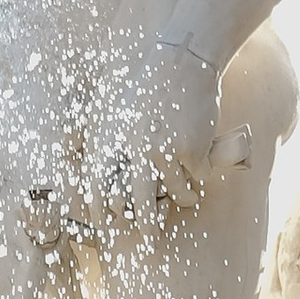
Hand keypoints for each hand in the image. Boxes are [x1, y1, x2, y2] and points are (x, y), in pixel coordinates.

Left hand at [107, 40, 222, 218]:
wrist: (181, 61)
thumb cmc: (147, 87)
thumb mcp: (115, 111)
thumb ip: (109, 145)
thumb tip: (102, 182)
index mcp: (110, 141)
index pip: (98, 190)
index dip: (103, 213)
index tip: (110, 224)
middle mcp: (133, 150)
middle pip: (138, 205)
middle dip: (147, 225)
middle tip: (151, 237)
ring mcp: (162, 152)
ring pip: (175, 193)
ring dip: (184, 197)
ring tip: (189, 197)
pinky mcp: (189, 151)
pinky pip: (197, 176)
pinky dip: (201, 172)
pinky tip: (201, 156)